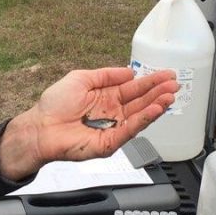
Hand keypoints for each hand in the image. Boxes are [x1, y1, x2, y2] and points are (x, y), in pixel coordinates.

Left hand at [0, 67, 179, 180]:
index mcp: (106, 97)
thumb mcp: (81, 78)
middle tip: (174, 85)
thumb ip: (106, 74)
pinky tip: (155, 110)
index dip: (150, 82)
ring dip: (156, 106)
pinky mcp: (110, 143)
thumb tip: (129, 71)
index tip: (167, 75)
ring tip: (170, 96)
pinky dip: (144, 120)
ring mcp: (113, 128)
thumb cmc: (54, 105)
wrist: (40, 127)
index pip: (134, 88)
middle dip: (159, 93)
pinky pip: (130, 131)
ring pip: (140, 116)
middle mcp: (112, 113)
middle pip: (141, 102)